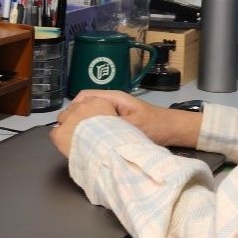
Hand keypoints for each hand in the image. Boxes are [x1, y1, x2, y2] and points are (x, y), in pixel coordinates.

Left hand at [50, 94, 117, 156]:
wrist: (106, 151)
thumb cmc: (117, 138)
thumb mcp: (121, 122)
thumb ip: (112, 118)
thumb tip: (109, 121)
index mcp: (97, 102)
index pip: (88, 101)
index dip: (90, 113)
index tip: (94, 122)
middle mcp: (80, 106)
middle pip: (74, 109)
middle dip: (78, 117)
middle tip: (85, 130)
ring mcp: (68, 119)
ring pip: (63, 118)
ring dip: (68, 125)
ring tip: (75, 137)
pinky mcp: (59, 133)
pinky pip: (55, 132)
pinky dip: (60, 138)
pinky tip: (67, 144)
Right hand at [68, 90, 199, 148]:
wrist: (173, 130)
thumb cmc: (156, 125)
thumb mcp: (133, 126)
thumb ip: (112, 126)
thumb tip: (90, 131)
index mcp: (113, 98)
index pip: (84, 96)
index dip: (72, 108)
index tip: (64, 122)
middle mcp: (111, 102)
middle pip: (85, 104)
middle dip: (74, 116)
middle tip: (65, 132)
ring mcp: (114, 112)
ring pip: (91, 114)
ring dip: (82, 123)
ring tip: (72, 137)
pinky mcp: (118, 122)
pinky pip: (99, 122)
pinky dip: (91, 129)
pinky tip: (87, 141)